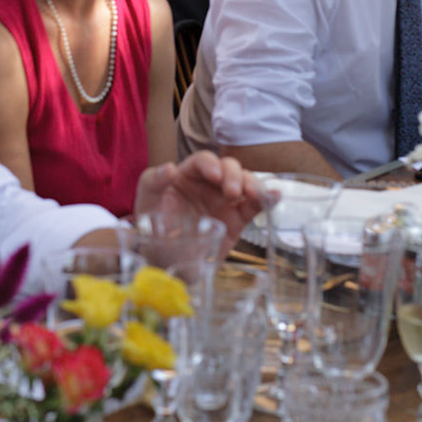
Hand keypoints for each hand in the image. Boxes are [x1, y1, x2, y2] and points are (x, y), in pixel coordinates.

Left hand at [134, 151, 265, 246]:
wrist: (164, 261)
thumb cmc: (151, 226)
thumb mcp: (146, 201)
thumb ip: (153, 182)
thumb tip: (169, 168)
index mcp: (187, 175)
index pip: (203, 160)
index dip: (211, 164)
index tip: (214, 176)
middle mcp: (209, 184)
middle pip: (229, 168)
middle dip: (233, 176)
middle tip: (231, 193)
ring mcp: (225, 201)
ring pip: (245, 182)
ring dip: (252, 185)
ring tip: (252, 196)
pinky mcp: (237, 219)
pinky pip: (254, 206)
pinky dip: (267, 199)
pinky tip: (275, 197)